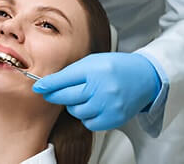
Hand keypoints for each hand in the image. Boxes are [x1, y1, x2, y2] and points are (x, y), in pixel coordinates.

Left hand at [32, 52, 160, 130]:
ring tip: (83, 95)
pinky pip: (89, 122)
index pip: (64, 78)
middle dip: (55, 95)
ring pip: (76, 111)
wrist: (145, 77)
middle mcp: (101, 87)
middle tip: (50, 93)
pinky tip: (93, 105)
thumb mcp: (95, 61)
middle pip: (67, 97)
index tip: (38, 87)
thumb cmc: (118, 66)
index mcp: (95, 69)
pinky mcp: (113, 118)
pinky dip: (87, 115)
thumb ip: (74, 71)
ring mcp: (108, 104)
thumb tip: (52, 82)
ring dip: (74, 105)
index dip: (48, 84)